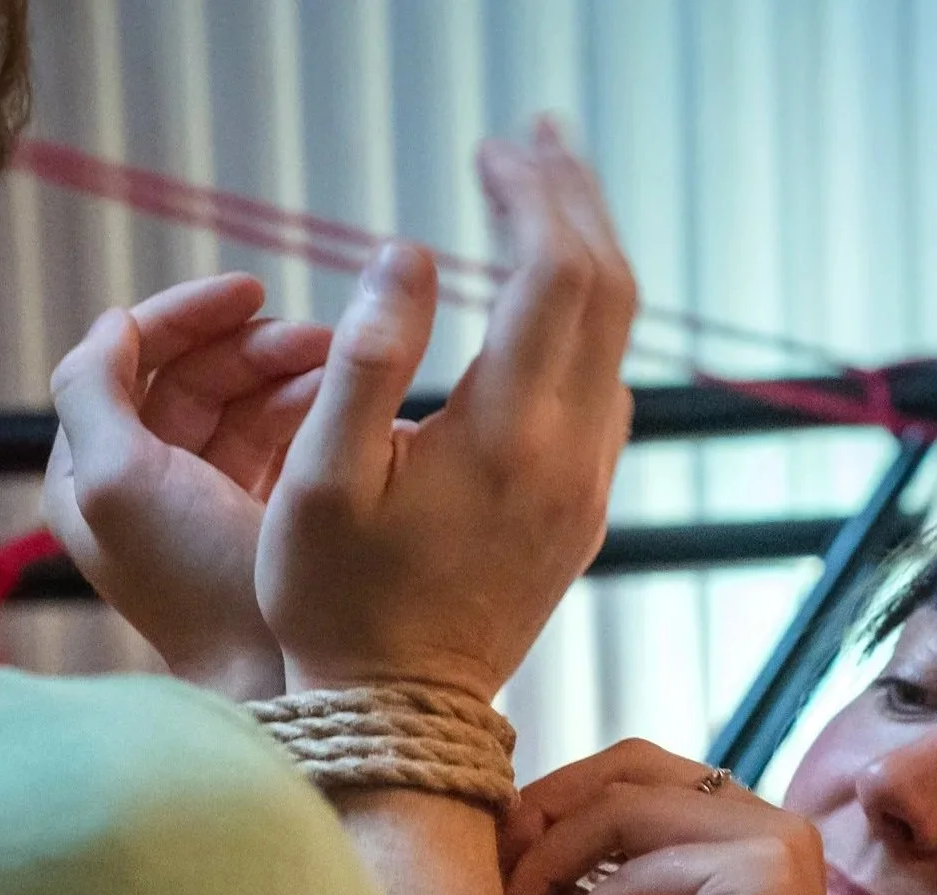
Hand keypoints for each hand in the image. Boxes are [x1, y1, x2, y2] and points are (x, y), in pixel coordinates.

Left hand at [43, 276, 330, 698]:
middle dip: (252, 345)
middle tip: (320, 336)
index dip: (184, 315)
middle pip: (188, 377)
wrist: (273, 679)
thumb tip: (109, 324)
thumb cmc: (197, 584)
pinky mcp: (251, 523)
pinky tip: (345, 406)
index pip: (125, 360)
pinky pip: (275, 443)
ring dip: (288, 374)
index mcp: (90, 473)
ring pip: (238, 405)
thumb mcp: (116, 479)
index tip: (251, 292)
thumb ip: (91, 390)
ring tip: (342, 369)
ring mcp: (199, 504)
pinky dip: (306, 414)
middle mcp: (137, 484)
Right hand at [256, 120, 637, 703]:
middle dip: (574, 199)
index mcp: (506, 437)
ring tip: (543, 197)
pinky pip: (605, 390)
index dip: (528, 194)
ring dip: (587, 256)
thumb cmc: (338, 607)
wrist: (401, 715)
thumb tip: (410, 253)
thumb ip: (365, 359)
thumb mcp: (320, 484)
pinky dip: (587, 323)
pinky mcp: (580, 514)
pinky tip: (549, 306)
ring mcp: (584, 487)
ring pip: (616, 339)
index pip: (553, 272)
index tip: (487, 150)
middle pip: (606, 289)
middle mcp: (568, 456)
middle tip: (533, 138)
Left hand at [502, 741, 856, 894]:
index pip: (639, 784)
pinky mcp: (757, 876)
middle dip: (547, 807)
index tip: (499, 858)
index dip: (559, 808)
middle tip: (490, 858)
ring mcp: (771, 846)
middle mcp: (771, 831)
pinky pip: (634, 870)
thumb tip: (505, 876)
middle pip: (630, 766)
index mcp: (748, 851)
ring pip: (619, 806)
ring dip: (548, 860)